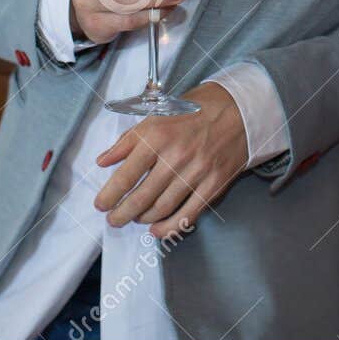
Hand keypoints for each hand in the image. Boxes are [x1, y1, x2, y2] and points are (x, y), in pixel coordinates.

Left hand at [94, 82, 248, 239]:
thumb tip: (103, 161)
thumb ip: (127, 141)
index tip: (101, 205)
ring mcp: (196, 172)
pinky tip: (158, 229)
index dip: (110, 195)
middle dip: (122, 213)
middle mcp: (175, 156)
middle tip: (114, 219)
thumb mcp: (155, 116)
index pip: (126, 175)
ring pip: (162, 208)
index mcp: (157, 137)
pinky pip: (188, 214)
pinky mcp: (214, 184)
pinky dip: (170, 227)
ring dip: (143, 219)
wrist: (237, 110)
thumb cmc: (194, 111)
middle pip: (142, 197)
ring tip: (135, 219)